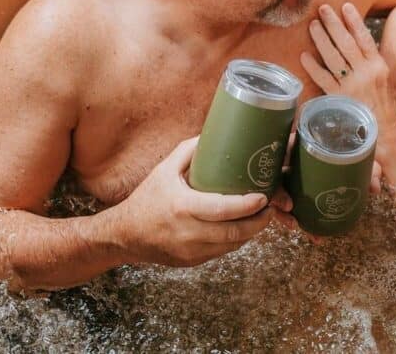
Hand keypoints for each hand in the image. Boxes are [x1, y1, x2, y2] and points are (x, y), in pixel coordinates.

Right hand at [113, 136, 280, 266]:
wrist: (125, 235)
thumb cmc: (146, 199)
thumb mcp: (164, 170)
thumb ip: (190, 150)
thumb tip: (216, 134)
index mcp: (182, 207)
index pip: (223, 210)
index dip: (247, 206)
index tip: (263, 197)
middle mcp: (188, 232)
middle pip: (234, 232)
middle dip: (259, 221)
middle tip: (271, 208)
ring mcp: (191, 251)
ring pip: (232, 245)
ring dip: (251, 232)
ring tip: (262, 216)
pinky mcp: (193, 261)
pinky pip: (223, 252)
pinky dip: (236, 240)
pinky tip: (242, 227)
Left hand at [301, 3, 395, 132]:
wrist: (383, 131)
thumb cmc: (382, 103)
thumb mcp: (383, 77)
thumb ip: (369, 60)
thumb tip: (354, 39)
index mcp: (378, 66)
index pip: (365, 38)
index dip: (354, 21)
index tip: (345, 6)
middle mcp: (366, 73)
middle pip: (347, 44)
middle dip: (334, 25)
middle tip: (323, 9)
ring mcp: (351, 86)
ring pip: (333, 58)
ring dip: (322, 40)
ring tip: (313, 25)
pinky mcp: (339, 99)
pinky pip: (323, 80)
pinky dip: (313, 67)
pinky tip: (304, 56)